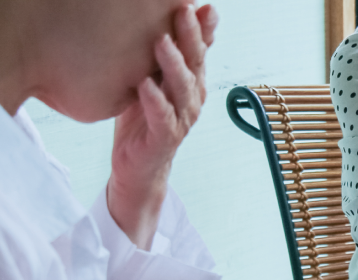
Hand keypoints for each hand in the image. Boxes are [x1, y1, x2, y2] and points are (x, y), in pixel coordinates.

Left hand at [107, 4, 217, 249]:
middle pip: (195, 65)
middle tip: (183, 11)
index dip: (203, 29)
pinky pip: (163, 119)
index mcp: (190, 83)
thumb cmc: (143, 120)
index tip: (201, 5)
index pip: (200, 51)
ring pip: (182, 90)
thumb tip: (165, 22)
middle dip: (191, 38)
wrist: (138, 169)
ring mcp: (180, 120)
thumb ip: (163, 56)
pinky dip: (155, 102)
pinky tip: (145, 86)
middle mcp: (191, 100)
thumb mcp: (154, 81)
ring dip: (173, 66)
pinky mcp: (164, 139)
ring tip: (161, 43)